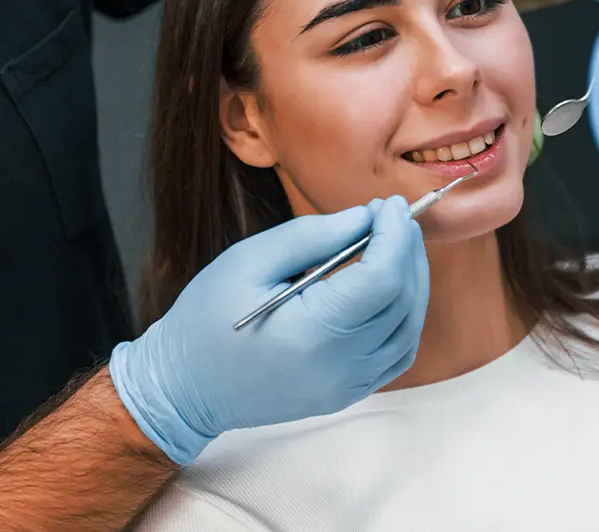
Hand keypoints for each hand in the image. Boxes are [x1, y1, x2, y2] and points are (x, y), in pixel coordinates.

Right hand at [108, 196, 428, 465]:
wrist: (186, 385)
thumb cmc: (207, 317)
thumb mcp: (249, 260)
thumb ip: (311, 236)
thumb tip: (365, 218)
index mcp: (310, 334)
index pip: (380, 280)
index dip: (393, 236)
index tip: (388, 204)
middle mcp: (337, 369)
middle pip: (401, 303)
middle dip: (405, 252)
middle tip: (392, 215)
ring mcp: (345, 388)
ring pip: (407, 330)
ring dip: (412, 283)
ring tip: (395, 245)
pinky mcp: (345, 394)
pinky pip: (394, 354)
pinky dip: (404, 316)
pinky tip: (390, 287)